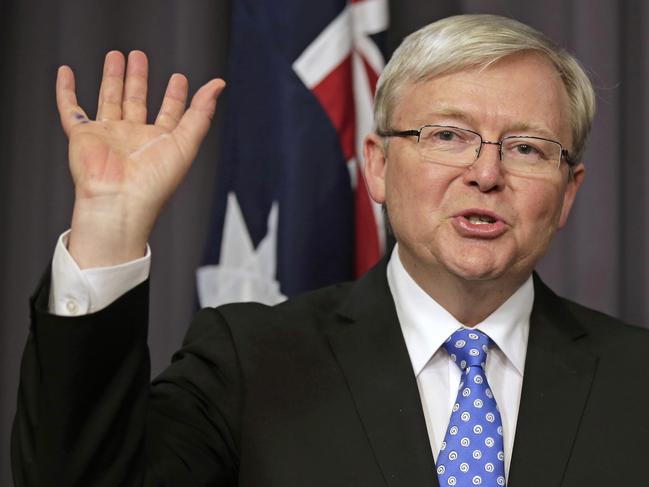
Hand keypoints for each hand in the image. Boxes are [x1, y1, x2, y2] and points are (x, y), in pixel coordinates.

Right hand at [57, 50, 224, 267]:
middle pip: (136, 101)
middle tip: (140, 57)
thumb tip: (219, 85)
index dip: (175, 96)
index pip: (169, 113)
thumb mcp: (186, 143)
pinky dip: (66, 91)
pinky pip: (70, 109)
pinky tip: (66, 73)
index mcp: (159, 142)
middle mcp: (133, 138)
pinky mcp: (82, 136)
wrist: (120, 202)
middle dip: (139, 79)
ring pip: (109, 100)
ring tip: (116, 56)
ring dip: (112, 78)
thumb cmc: (154, 183)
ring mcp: (107, 136)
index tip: (179, 78)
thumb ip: (201, 113)